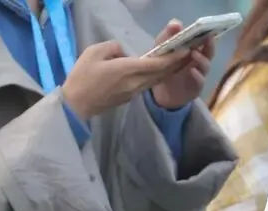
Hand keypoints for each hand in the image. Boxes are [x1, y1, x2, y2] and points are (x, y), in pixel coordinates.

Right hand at [62, 40, 190, 119]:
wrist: (77, 105)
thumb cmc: (82, 77)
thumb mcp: (93, 53)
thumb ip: (112, 48)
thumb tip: (124, 53)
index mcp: (128, 70)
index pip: (157, 64)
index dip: (173, 57)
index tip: (185, 49)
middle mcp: (136, 82)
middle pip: (162, 73)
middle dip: (178, 63)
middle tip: (190, 52)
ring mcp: (135, 91)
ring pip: (157, 79)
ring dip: (170, 70)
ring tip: (181, 60)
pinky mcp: (131, 97)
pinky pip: (149, 84)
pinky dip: (159, 76)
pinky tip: (161, 69)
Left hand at [151, 20, 214, 109]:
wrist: (162, 92)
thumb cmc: (165, 67)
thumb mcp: (163, 49)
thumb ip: (169, 36)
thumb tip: (176, 22)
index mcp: (193, 50)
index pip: (203, 40)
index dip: (206, 34)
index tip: (205, 27)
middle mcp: (199, 62)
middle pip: (209, 52)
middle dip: (209, 45)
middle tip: (207, 38)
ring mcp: (199, 75)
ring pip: (206, 66)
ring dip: (202, 59)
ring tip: (194, 53)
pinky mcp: (196, 87)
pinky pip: (200, 81)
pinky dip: (197, 76)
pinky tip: (192, 71)